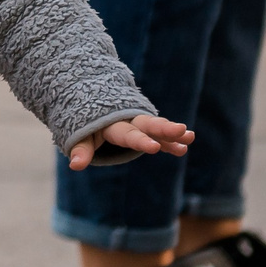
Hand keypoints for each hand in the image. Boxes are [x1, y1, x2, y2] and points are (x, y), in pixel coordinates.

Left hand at [68, 113, 194, 168]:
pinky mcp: (145, 130)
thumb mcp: (80, 135)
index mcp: (112, 123)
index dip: (140, 140)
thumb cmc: (85, 124)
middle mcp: (129, 121)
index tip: (155, 148)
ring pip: (158, 127)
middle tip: (181, 130)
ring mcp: (139, 124)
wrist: (90, 100)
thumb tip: (75, 166)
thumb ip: (81, 149)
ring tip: (190, 136)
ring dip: (173, 132)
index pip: (127, 133)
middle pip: (148, 124)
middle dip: (164, 129)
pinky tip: (185, 145)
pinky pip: (160, 136)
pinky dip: (171, 141)